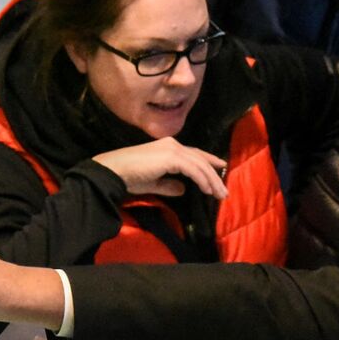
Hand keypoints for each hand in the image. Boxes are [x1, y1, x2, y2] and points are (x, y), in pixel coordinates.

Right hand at [93, 138, 229, 198]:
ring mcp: (172, 149)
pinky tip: (207, 190)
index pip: (194, 154)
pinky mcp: (171, 157)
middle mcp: (172, 145)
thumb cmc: (129, 177)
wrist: (115, 171)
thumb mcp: (153, 183)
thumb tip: (182, 189)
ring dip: (212, 180)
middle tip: (223, 191)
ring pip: (200, 165)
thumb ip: (168, 185)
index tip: (221, 167)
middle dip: (214, 175)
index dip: (209, 160)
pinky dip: (202, 180)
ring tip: (220, 194)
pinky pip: (193, 170)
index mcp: (168, 148)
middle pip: (200, 159)